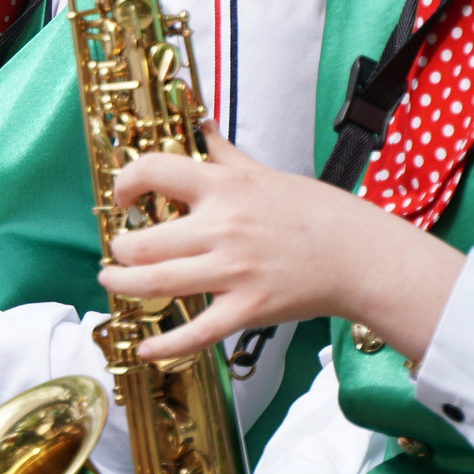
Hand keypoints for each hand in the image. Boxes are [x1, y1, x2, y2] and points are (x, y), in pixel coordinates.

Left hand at [102, 132, 464, 363]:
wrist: (359, 255)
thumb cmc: (314, 212)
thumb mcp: (264, 173)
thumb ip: (224, 154)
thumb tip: (200, 125)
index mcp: (224, 188)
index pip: (154, 171)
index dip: (126, 183)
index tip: (124, 198)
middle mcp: (222, 228)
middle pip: (145, 241)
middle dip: (120, 249)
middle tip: (119, 252)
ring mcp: (233, 271)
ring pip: (157, 282)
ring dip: (124, 284)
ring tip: (113, 281)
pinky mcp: (248, 309)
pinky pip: (197, 331)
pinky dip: (166, 343)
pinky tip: (144, 348)